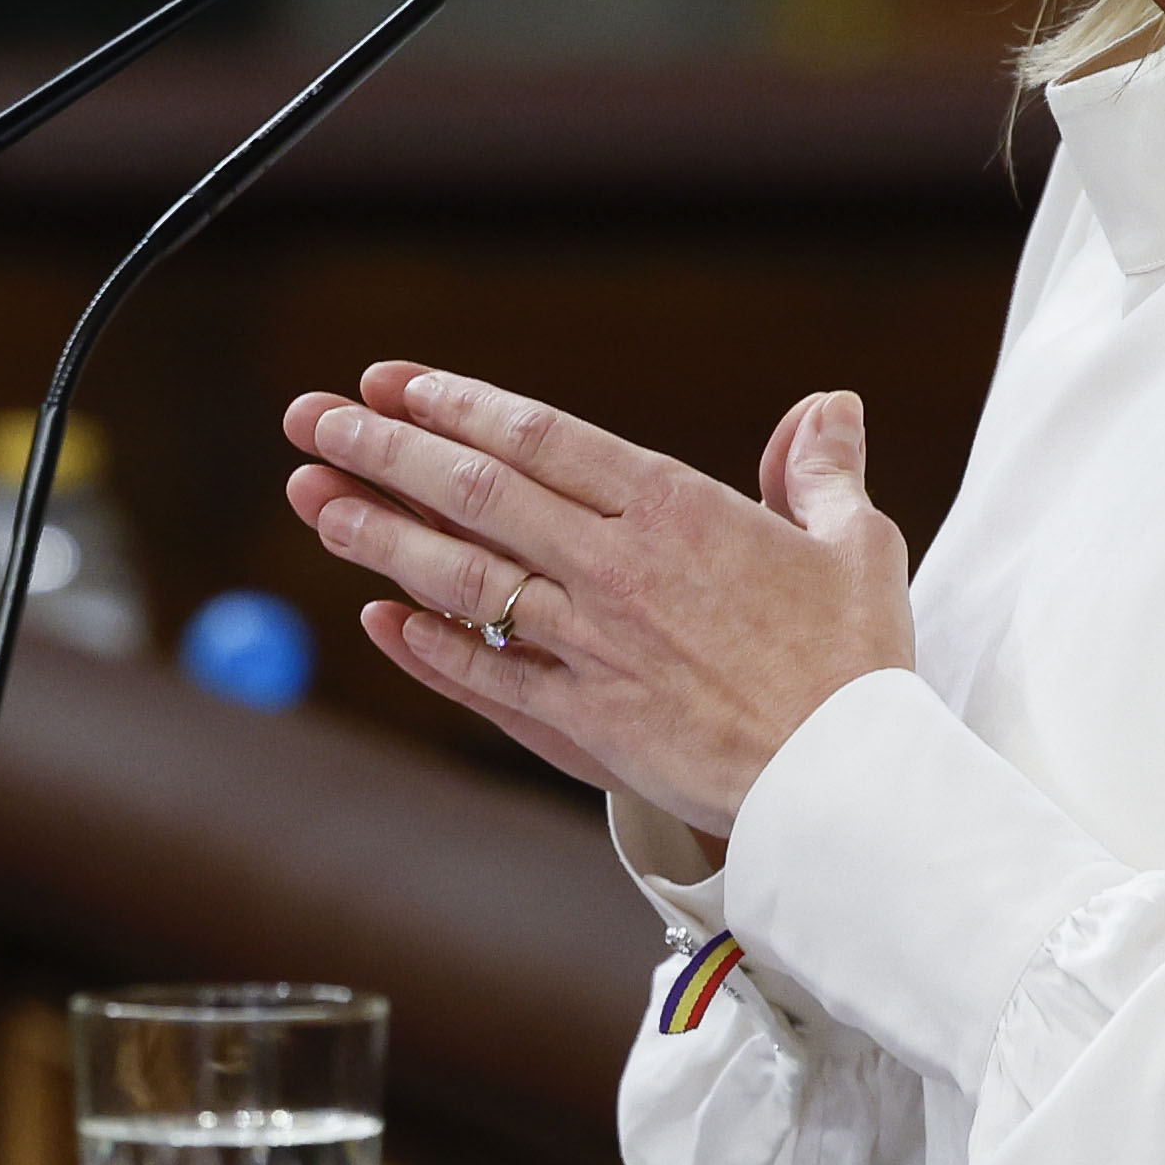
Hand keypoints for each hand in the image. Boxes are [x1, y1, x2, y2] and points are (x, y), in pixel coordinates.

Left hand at [279, 362, 913, 840]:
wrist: (846, 786)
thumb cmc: (854, 664)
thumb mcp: (853, 546)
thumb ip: (820, 471)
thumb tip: (829, 406)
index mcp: (675, 511)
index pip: (539, 436)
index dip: (454, 402)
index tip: (388, 379)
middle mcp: (616, 570)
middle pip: (477, 492)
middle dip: (383, 448)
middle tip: (310, 418)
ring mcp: (590, 646)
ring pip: (463, 576)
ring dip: (379, 534)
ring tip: (314, 499)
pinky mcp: (581, 722)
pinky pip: (485, 675)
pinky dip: (425, 645)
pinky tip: (376, 618)